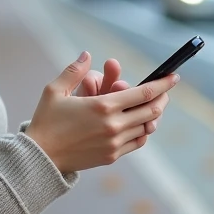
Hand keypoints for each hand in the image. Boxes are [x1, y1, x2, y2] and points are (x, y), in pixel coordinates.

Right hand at [25, 51, 176, 173]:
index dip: (163, 84)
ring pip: (146, 127)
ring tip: (152, 105)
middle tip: (163, 91)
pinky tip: (140, 124)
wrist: (40, 158)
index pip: (144, 93)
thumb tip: (87, 54)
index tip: (174, 77)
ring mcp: (115, 143)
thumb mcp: (55, 91)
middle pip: (152, 110)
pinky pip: (137, 142)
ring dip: (152, 115)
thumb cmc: (46, 121)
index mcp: (103, 106)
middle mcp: (114, 125)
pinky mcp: (112, 156)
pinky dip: (143, 131)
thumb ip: (74, 71)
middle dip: (161, 98)